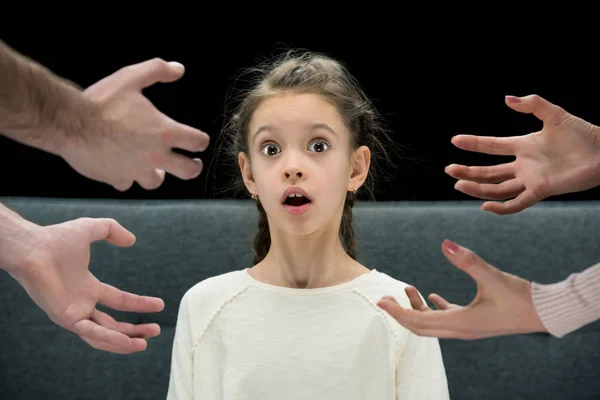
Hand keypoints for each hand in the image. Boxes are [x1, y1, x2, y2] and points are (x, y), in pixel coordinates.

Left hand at [7, 217, 163, 352]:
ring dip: (125, 341)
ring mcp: (74, 314)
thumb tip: (132, 240)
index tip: (160, 305)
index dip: (139, 304)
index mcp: (88, 288)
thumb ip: (113, 230)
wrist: (34, 247)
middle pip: (113, 324)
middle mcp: (82, 304)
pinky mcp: (67, 319)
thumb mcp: (93, 228)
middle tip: (156, 330)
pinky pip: (92, 334)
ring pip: (103, 335)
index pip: (119, 301)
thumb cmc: (56, 238)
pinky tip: (129, 342)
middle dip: (135, 329)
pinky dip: (111, 339)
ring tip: (144, 344)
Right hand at [60, 58, 209, 190]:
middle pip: (188, 171)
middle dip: (193, 167)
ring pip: (155, 182)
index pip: (197, 141)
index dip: (200, 140)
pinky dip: (126, 177)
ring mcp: (136, 170)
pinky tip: (122, 168)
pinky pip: (127, 183)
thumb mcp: (131, 77)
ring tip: (155, 168)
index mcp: (164, 132)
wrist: (69, 122)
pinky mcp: (116, 178)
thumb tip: (178, 69)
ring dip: (157, 174)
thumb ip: (157, 70)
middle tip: (193, 163)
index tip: (198, 139)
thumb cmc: (102, 100)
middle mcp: (155, 155)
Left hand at [376, 239, 546, 339]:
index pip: (419, 322)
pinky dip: (434, 309)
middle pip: (421, 328)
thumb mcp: (492, 276)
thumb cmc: (521, 297)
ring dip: (417, 309)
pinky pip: (447, 319)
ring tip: (408, 289)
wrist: (546, 311)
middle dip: (401, 314)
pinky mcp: (476, 322)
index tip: (380, 301)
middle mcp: (461, 330)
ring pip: (433, 324)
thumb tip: (445, 243)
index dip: (397, 312)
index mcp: (461, 323)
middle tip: (384, 299)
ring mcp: (468, 328)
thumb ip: (467, 260)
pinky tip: (432, 297)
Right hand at [447, 94, 599, 214]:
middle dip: (467, 171)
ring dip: (476, 188)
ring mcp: (530, 179)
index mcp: (523, 145)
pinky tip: (485, 206)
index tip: (455, 140)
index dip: (473, 143)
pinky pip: (517, 203)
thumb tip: (506, 99)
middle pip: (488, 171)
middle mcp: (523, 164)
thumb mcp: (555, 114)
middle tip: (449, 170)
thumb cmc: (584, 133)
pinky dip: (501, 207)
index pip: (491, 146)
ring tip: (458, 185)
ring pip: (496, 188)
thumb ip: (532, 104)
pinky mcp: (541, 191)